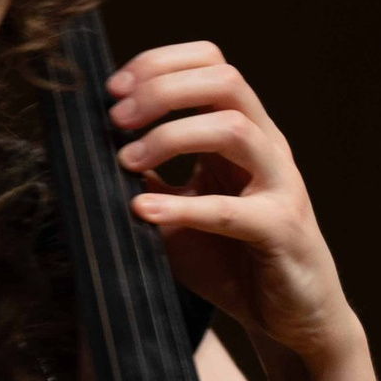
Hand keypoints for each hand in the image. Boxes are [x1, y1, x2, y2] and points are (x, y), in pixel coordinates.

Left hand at [108, 42, 355, 372]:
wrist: (289, 317)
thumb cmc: (232, 261)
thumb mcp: (178, 213)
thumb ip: (148, 181)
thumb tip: (91, 155)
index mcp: (242, 132)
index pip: (209, 63)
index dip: (159, 64)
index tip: (112, 91)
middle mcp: (265, 147)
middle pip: (223, 80)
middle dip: (162, 89)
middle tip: (116, 119)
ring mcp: (279, 184)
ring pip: (233, 128)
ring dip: (171, 136)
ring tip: (126, 162)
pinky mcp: (282, 229)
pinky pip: (234, 210)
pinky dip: (185, 207)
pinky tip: (145, 210)